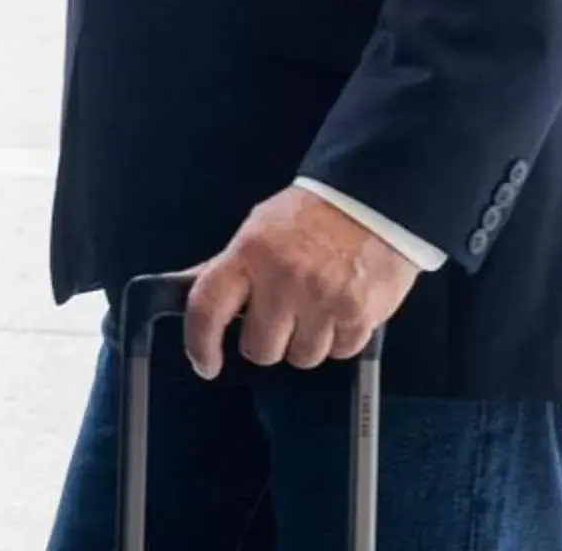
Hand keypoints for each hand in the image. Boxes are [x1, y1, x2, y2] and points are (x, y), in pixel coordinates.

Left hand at [181, 185, 420, 378]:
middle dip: (267, 340)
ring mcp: (322, 300)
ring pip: (301, 358)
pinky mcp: (359, 315)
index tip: (204, 362)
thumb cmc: (311, 215)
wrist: (371, 200)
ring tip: (315, 308)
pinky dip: (339, 339)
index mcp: (249, 254)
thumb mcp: (258, 230)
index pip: (207, 308)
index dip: (199, 344)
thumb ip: (229, 267)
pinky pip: (340, 353)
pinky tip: (341, 308)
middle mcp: (283, 280)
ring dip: (306, 342)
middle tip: (280, 317)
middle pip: (259, 349)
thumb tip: (189, 291)